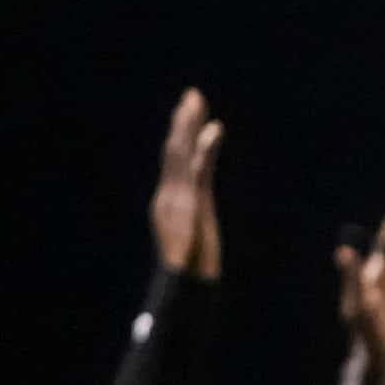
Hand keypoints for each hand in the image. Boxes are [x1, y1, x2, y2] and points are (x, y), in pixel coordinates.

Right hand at [149, 89, 223, 278]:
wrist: (185, 289)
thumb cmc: (191, 273)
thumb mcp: (193, 242)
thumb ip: (191, 226)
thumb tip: (192, 228)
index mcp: (169, 202)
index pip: (175, 162)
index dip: (182, 138)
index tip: (190, 115)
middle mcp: (169, 196)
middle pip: (175, 151)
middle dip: (182, 122)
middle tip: (192, 95)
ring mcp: (178, 199)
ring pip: (182, 154)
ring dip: (189, 125)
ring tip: (196, 100)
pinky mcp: (192, 205)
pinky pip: (200, 169)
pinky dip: (207, 148)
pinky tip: (216, 129)